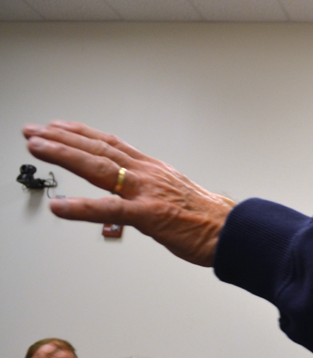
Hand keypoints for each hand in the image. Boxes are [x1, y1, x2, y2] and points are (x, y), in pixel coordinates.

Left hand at [23, 121, 233, 266]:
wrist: (235, 231)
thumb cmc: (211, 219)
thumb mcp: (177, 195)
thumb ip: (150, 193)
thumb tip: (132, 200)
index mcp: (154, 169)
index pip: (111, 144)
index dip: (82, 134)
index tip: (58, 127)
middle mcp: (148, 174)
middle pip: (98, 149)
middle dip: (62, 138)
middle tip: (33, 131)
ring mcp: (147, 192)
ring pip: (99, 168)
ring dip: (65, 156)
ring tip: (37, 148)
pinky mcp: (149, 215)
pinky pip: (109, 209)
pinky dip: (81, 207)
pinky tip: (59, 205)